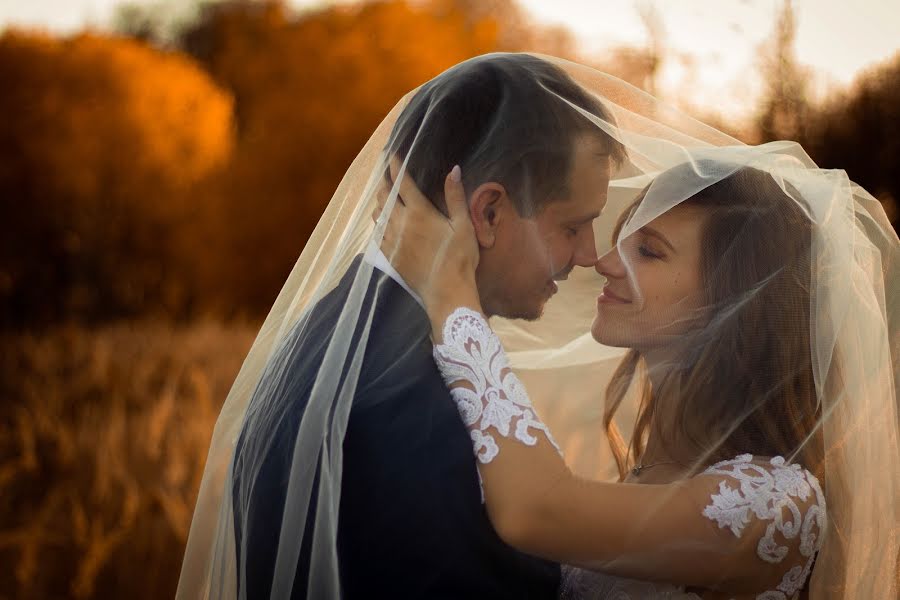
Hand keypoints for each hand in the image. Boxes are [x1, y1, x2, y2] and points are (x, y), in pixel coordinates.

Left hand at [375, 157, 482, 336]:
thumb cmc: (460, 259)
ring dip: (380, 202)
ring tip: (383, 195)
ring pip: (378, 215)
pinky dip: (378, 224)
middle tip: (385, 173)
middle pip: (385, 196)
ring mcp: (392, 241)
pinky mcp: (390, 256)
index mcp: (420, 212)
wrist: (446, 292)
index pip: (403, 182)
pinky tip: (382, 223)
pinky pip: (378, 235)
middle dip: (384, 181)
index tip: (391, 155)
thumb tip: (453, 170)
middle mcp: (401, 223)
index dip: (396, 166)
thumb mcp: (464, 226)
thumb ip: (456, 197)